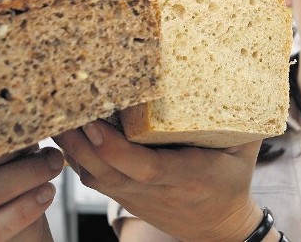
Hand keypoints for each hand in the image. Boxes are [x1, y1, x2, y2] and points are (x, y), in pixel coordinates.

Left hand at [54, 120, 263, 241]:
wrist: (218, 226)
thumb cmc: (232, 180)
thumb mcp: (245, 147)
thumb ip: (241, 115)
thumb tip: (240, 73)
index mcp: (187, 176)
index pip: (144, 168)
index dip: (115, 149)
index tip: (95, 124)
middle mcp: (155, 190)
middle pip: (106, 171)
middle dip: (78, 141)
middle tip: (60, 105)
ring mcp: (135, 196)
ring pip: (93, 176)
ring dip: (71, 147)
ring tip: (55, 112)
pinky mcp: (125, 197)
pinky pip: (93, 178)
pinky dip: (75, 155)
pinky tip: (66, 130)